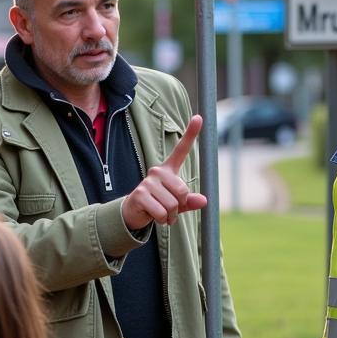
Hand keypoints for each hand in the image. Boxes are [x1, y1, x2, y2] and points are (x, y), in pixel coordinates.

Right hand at [121, 115, 207, 229]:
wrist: (133, 213)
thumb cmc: (157, 204)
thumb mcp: (177, 203)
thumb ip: (189, 201)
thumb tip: (203, 200)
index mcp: (168, 170)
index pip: (181, 150)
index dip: (191, 134)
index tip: (199, 118)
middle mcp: (158, 171)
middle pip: (182, 191)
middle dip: (179, 206)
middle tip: (168, 209)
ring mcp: (148, 182)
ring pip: (173, 204)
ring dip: (170, 215)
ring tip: (161, 213)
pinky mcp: (141, 194)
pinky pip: (162, 212)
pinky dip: (162, 220)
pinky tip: (154, 217)